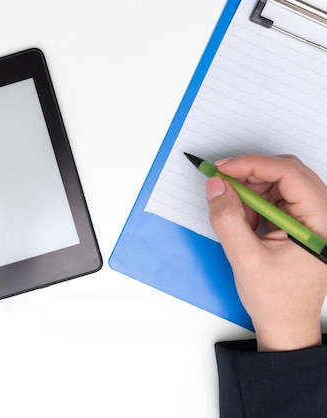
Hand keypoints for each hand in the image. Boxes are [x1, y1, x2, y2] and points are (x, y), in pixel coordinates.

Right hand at [205, 155, 326, 351]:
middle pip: (285, 172)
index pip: (289, 174)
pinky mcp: (297, 221)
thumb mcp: (245, 258)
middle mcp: (321, 214)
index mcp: (320, 221)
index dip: (252, 165)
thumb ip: (227, 219)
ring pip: (277, 183)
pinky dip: (252, 203)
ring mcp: (310, 216)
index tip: (222, 169)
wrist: (287, 324)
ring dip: (249, 190)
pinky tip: (243, 222)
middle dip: (248, 174)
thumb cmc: (277, 299)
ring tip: (231, 211)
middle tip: (219, 181)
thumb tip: (215, 185)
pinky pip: (274, 198)